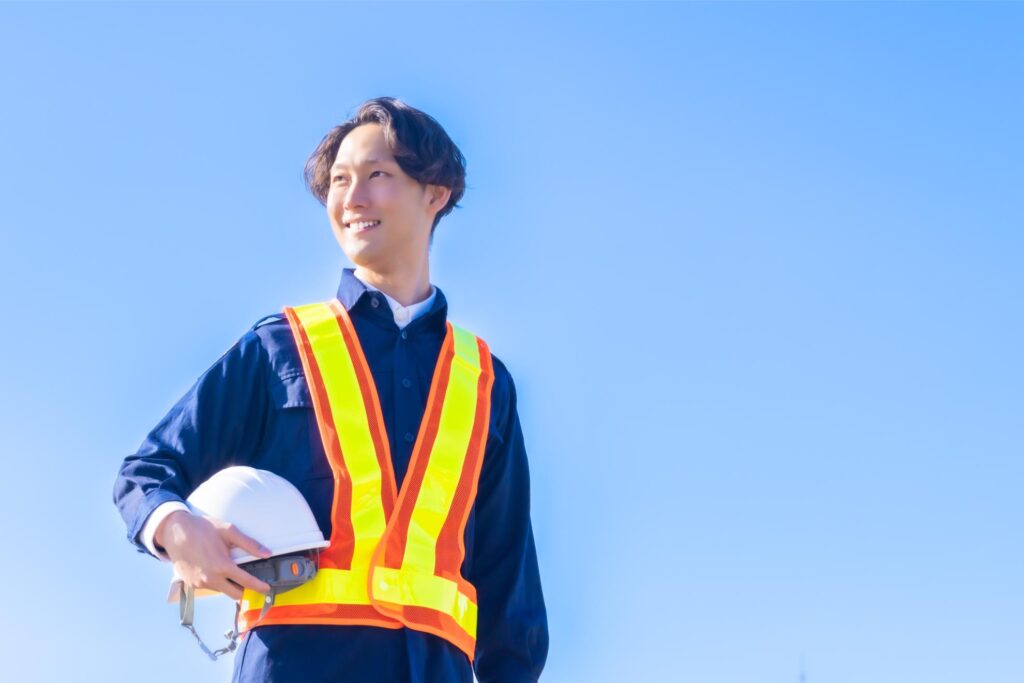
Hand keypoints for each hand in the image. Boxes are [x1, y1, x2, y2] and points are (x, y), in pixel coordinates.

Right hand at [156, 510, 272, 599]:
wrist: (175, 531)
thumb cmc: (202, 529)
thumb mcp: (229, 531)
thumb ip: (249, 544)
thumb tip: (267, 553)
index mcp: (222, 566)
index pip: (246, 582)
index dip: (259, 586)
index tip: (267, 588)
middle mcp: (210, 579)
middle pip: (235, 594)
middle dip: (246, 592)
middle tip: (253, 586)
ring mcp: (199, 583)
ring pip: (221, 591)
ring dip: (230, 586)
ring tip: (234, 574)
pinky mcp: (190, 584)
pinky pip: (209, 587)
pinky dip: (216, 582)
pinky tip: (217, 571)